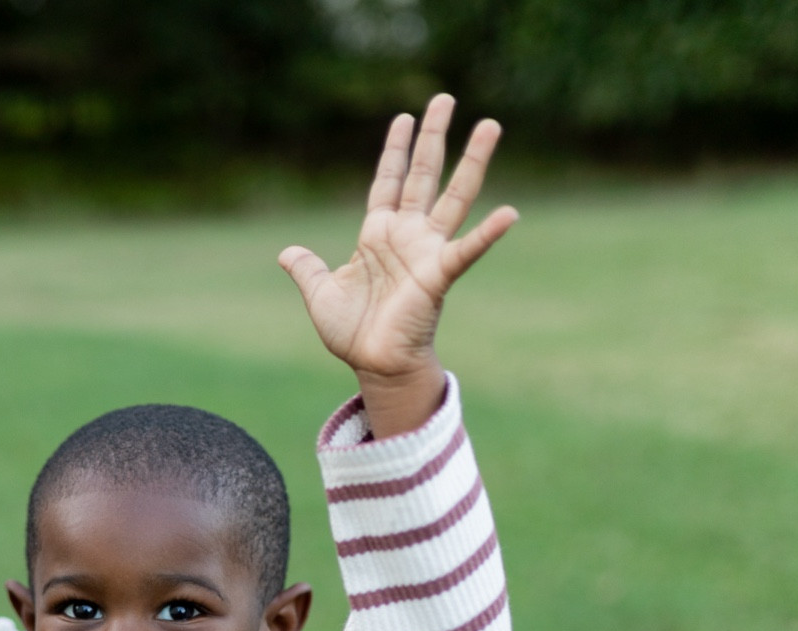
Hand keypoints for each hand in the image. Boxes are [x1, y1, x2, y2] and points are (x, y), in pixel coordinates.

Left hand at [280, 96, 516, 437]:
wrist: (373, 365)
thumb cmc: (352, 333)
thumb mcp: (320, 294)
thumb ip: (307, 269)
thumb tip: (286, 253)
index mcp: (378, 234)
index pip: (387, 180)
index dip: (394, 149)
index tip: (403, 117)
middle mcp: (406, 235)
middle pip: (423, 174)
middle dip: (433, 136)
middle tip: (445, 98)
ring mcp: (426, 251)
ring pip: (454, 196)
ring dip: (472, 161)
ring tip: (490, 125)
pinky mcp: (439, 275)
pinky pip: (467, 250)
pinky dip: (489, 233)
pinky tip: (510, 213)